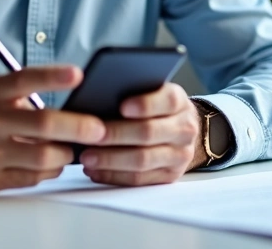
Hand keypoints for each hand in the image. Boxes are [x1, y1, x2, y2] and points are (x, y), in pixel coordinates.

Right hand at [0, 65, 105, 195]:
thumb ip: (27, 94)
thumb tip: (77, 103)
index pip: (24, 80)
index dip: (53, 76)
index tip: (79, 74)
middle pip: (42, 125)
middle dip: (78, 127)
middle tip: (99, 129)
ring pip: (44, 157)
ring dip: (65, 153)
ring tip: (70, 147)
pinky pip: (34, 178)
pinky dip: (49, 170)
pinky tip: (49, 161)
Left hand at [79, 82, 200, 185]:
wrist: (180, 130)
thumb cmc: (157, 109)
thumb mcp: (154, 94)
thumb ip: (135, 92)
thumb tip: (100, 96)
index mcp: (180, 103)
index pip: (168, 101)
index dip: (145, 104)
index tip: (122, 107)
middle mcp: (184, 130)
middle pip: (149, 133)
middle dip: (117, 135)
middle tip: (92, 135)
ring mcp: (179, 155)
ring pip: (142, 160)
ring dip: (111, 160)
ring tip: (88, 157)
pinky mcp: (169, 176)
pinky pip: (139, 179)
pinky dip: (114, 175)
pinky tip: (96, 170)